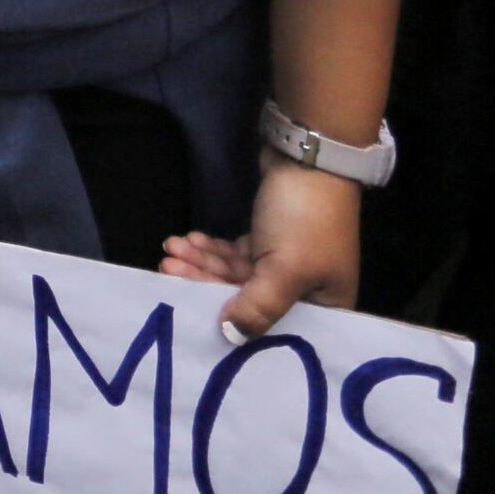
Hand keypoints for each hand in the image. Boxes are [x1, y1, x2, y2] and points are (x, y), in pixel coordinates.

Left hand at [164, 160, 361, 341]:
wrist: (307, 155)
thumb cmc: (305, 219)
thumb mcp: (285, 268)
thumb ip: (257, 306)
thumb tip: (231, 338)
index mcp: (327, 305)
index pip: (276, 328)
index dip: (235, 325)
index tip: (193, 314)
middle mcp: (309, 290)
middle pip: (250, 300)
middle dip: (206, 284)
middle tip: (168, 270)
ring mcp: (288, 263)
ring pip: (238, 275)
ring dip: (203, 263)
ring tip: (170, 250)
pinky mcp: (270, 240)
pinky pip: (236, 254)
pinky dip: (213, 250)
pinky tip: (188, 241)